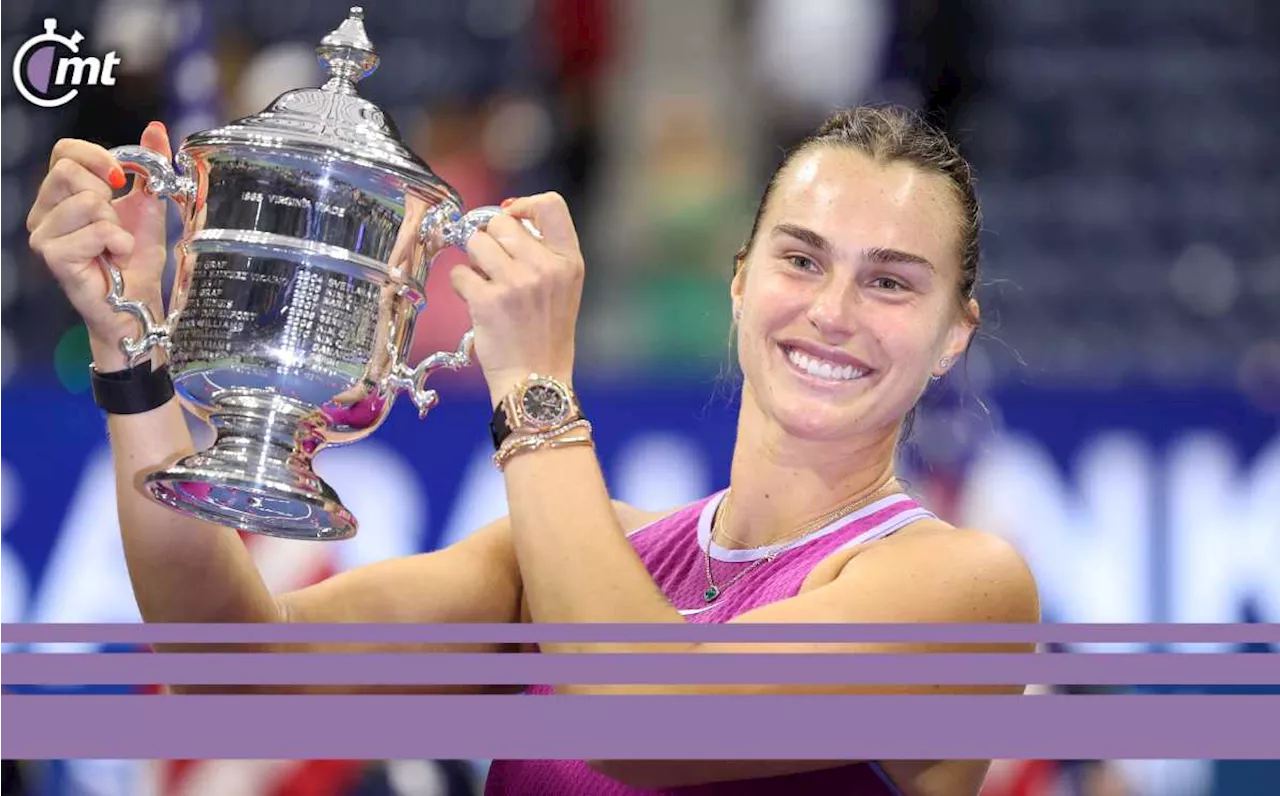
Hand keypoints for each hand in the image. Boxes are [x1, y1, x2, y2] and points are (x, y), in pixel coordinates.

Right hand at [27, 122, 173, 370]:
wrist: (139, 299)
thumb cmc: (137, 256)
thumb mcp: (149, 203)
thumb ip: (149, 165)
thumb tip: (155, 128)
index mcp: (60, 194)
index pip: (63, 151)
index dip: (97, 156)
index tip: (121, 178)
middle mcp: (44, 212)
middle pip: (69, 172)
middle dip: (108, 197)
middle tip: (116, 224)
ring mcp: (44, 235)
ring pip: (87, 202)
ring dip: (116, 225)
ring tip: (116, 245)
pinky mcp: (54, 257)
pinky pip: (94, 231)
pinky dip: (116, 242)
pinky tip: (114, 258)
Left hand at [449, 193, 584, 406]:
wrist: (536, 380)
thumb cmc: (546, 335)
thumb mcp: (563, 287)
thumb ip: (543, 251)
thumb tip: (504, 216)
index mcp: (569, 261)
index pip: (551, 204)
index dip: (524, 205)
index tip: (512, 219)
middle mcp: (545, 267)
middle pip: (501, 222)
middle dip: (489, 239)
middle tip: (491, 263)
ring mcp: (516, 283)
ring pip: (475, 242)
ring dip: (473, 260)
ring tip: (484, 283)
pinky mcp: (488, 301)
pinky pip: (459, 273)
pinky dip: (461, 286)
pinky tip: (475, 301)